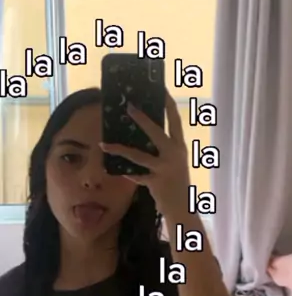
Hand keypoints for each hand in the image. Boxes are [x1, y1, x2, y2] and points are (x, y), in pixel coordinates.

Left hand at [100, 91, 190, 216]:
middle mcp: (174, 155)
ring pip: (138, 156)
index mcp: (179, 147)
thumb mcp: (174, 161)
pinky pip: (137, 176)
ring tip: (104, 144)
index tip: (161, 89)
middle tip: (128, 107)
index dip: (168, 104)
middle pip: (156, 133)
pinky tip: (116, 170)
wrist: (183, 206)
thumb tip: (141, 134)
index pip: (175, 120)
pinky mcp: (156, 182)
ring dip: (120, 150)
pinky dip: (127, 174)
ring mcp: (165, 169)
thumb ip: (163, 148)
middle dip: (142, 119)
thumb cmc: (176, 181)